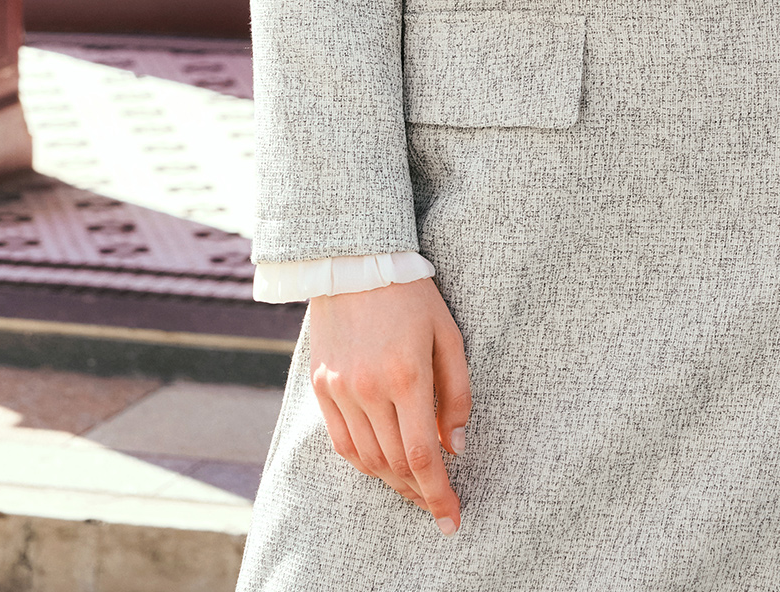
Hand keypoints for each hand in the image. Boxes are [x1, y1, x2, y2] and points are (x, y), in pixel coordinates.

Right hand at [307, 276, 470, 532]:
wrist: (354, 260)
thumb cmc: (412, 294)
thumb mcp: (448, 335)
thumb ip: (457, 393)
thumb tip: (458, 446)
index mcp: (406, 374)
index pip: (423, 454)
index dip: (438, 493)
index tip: (452, 519)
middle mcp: (369, 388)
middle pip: (395, 463)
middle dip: (420, 491)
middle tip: (439, 502)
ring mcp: (340, 388)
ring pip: (367, 459)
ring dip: (392, 481)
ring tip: (414, 486)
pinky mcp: (321, 385)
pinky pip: (341, 442)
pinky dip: (363, 462)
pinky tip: (381, 464)